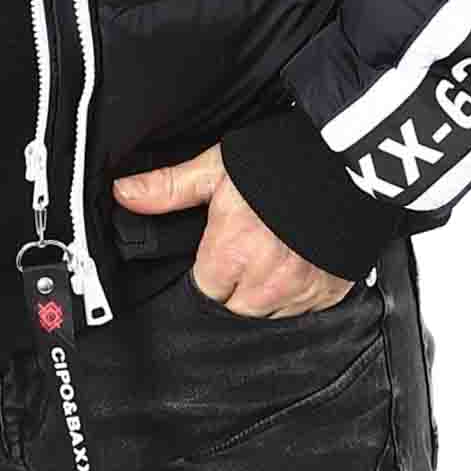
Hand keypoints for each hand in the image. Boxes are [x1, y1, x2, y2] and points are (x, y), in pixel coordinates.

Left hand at [112, 142, 354, 318]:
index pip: (205, 289)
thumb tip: (123, 193)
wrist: (347, 160)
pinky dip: (299, 290)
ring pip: (269, 311)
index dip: (208, 267)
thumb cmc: (282, 160)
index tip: (218, 248)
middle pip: (235, 305)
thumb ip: (169, 187)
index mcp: (232, 253)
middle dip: (236, 281)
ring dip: (266, 290)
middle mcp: (267, 280)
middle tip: (248, 243)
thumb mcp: (217, 167)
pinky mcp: (331, 292)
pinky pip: (304, 308)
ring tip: (275, 247)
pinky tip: (299, 256)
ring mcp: (303, 290)